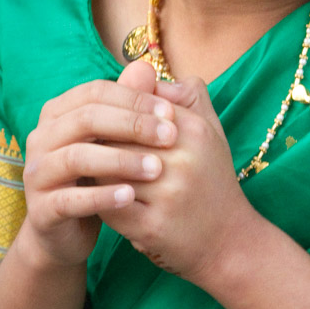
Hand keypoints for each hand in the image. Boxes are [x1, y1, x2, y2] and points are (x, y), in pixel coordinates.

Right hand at [20, 67, 177, 268]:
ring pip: (76, 157)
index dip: (135, 99)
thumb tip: (146, 67)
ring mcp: (37, 173)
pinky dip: (101, 196)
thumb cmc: (98, 178)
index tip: (172, 113)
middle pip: (86, 119)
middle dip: (132, 125)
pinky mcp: (40, 209)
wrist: (68, 232)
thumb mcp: (115, 142)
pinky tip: (131, 197)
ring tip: (157, 169)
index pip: (95, 92)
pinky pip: (69, 199)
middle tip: (170, 137)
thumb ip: (128, 107)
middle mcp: (42, 137)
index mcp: (59, 113)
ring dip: (120, 161)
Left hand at [103, 60, 256, 288]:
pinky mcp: (153, 227)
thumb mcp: (208, 130)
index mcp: (193, 130)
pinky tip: (97, 199)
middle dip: (97, 146)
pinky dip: (99, 202)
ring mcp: (168, 195)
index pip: (132, 110)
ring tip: (85, 173)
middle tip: (80, 147)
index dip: (110, 118)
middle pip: (115, 140)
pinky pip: (109, 206)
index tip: (97, 123)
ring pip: (108, 173)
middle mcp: (183, 160)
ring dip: (93, 174)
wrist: (230, 241)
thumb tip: (138, 67)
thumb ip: (179, 94)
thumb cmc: (213, 180)